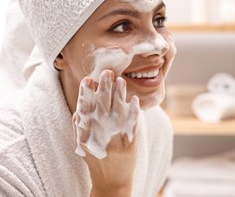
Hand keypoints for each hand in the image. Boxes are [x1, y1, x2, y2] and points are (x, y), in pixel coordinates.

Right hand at [72, 70, 139, 195]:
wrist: (111, 182)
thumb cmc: (96, 159)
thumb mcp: (82, 145)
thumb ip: (80, 127)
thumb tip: (79, 109)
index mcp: (86, 134)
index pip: (84, 110)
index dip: (86, 94)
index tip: (87, 79)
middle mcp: (99, 136)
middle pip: (101, 108)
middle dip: (104, 89)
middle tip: (107, 72)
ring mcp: (114, 140)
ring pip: (116, 113)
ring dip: (119, 96)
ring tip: (120, 80)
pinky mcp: (128, 145)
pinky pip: (131, 126)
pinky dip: (133, 112)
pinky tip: (134, 100)